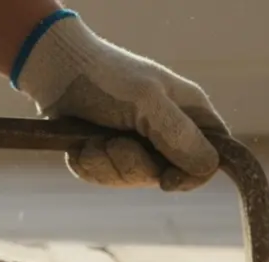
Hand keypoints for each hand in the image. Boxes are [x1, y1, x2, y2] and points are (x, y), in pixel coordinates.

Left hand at [14, 11, 227, 191]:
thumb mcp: (147, 101)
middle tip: (114, 142)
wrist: (55, 73)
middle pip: (170, 176)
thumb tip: (209, 166)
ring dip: (107, 163)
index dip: (194, 174)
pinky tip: (82, 144)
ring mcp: (140, 146)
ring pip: (134, 180)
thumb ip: (179, 134)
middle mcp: (169, 132)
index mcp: (190, 113)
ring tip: (93, 138)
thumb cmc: (106, 78)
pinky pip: (107, 179)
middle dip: (135, 165)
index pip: (213, 157)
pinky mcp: (112, 156)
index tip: (167, 179)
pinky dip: (90, 164)